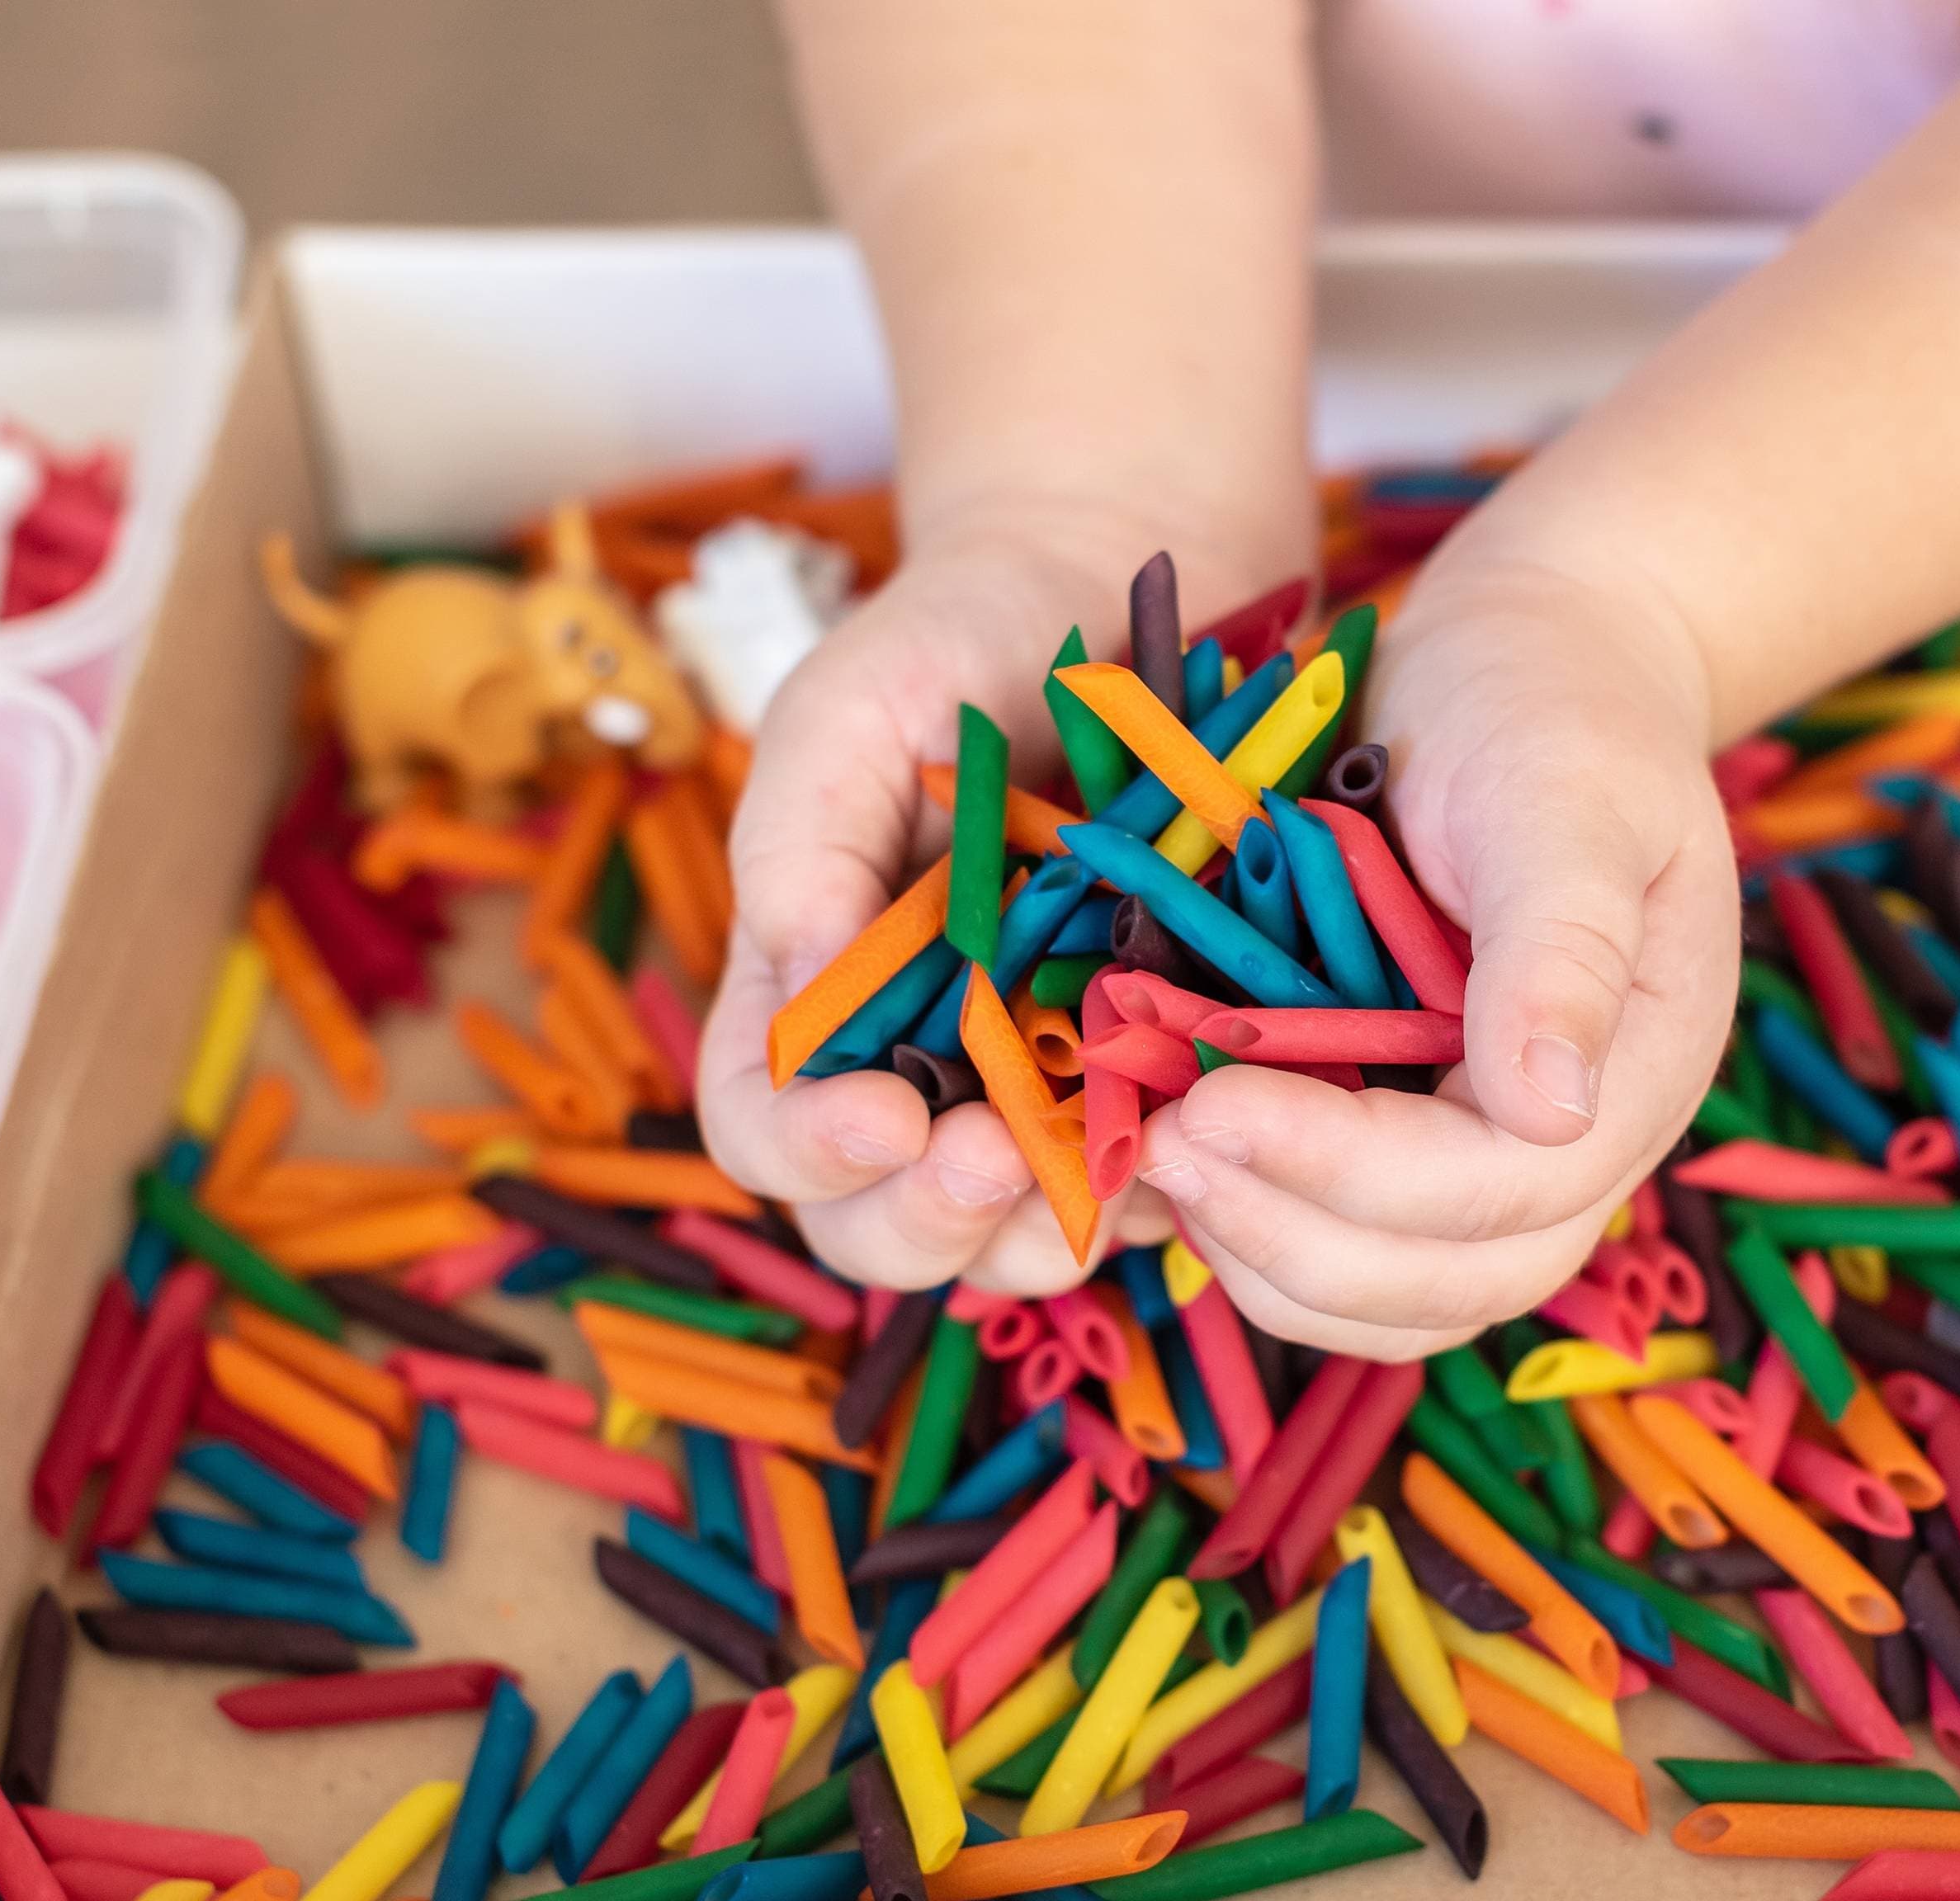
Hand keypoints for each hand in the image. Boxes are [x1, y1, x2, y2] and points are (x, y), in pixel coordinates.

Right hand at [698, 504, 1251, 1294]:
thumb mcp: (853, 708)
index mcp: (807, 994)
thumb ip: (804, 839)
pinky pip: (1139, 1186)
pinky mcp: (1138, 1084)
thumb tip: (796, 979)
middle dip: (926, 1217)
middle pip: (873, 1222)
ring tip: (1108, 1160)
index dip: (810, 1148)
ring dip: (1045, 1227)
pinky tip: (1197, 1134)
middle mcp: (907, 1069)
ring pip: (1006, 1236)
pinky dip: (1159, 1187)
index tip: (884, 1114)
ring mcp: (1028, 1091)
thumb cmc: (959, 648)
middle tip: (995, 1159)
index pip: (762, 1125)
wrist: (1122, 605)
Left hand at [1137, 552, 1741, 1358]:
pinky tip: (1175, 1166)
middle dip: (1296, 1238)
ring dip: (1266, 1259)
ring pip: (1392, 1296)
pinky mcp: (1417, 1137)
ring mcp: (1495, 1151)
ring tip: (1158, 1163)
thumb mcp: (1565, 796)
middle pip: (1450, 1279)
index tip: (1213, 1108)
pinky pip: (1346, 1251)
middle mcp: (1575, 1139)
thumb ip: (1563, 947)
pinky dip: (1256, 1237)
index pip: (1499, 1187)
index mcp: (1635, 1068)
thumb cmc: (1554, 704)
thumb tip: (1552, 1111)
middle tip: (1164, 1149)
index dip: (1351, 1173)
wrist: (1529, 659)